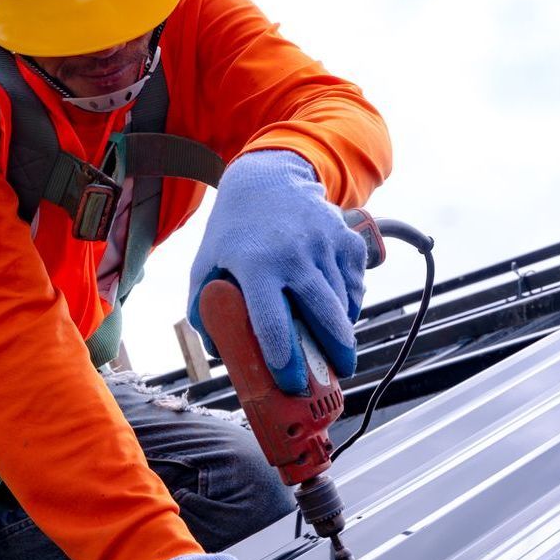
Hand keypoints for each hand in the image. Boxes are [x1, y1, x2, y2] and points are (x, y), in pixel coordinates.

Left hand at [187, 150, 366, 392]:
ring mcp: (325, 244)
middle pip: (323, 316)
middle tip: (338, 374)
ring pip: (343, 303)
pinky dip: (351, 303)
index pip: (273, 323)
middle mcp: (294, 254)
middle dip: (336, 353)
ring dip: (342, 330)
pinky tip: (340, 312)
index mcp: (256, 265)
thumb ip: (204, 307)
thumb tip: (219, 350)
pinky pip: (355, 284)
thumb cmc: (233, 229)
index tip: (291, 383)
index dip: (284, 360)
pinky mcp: (346, 239)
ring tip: (336, 347)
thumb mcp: (207, 263)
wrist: (267, 177)